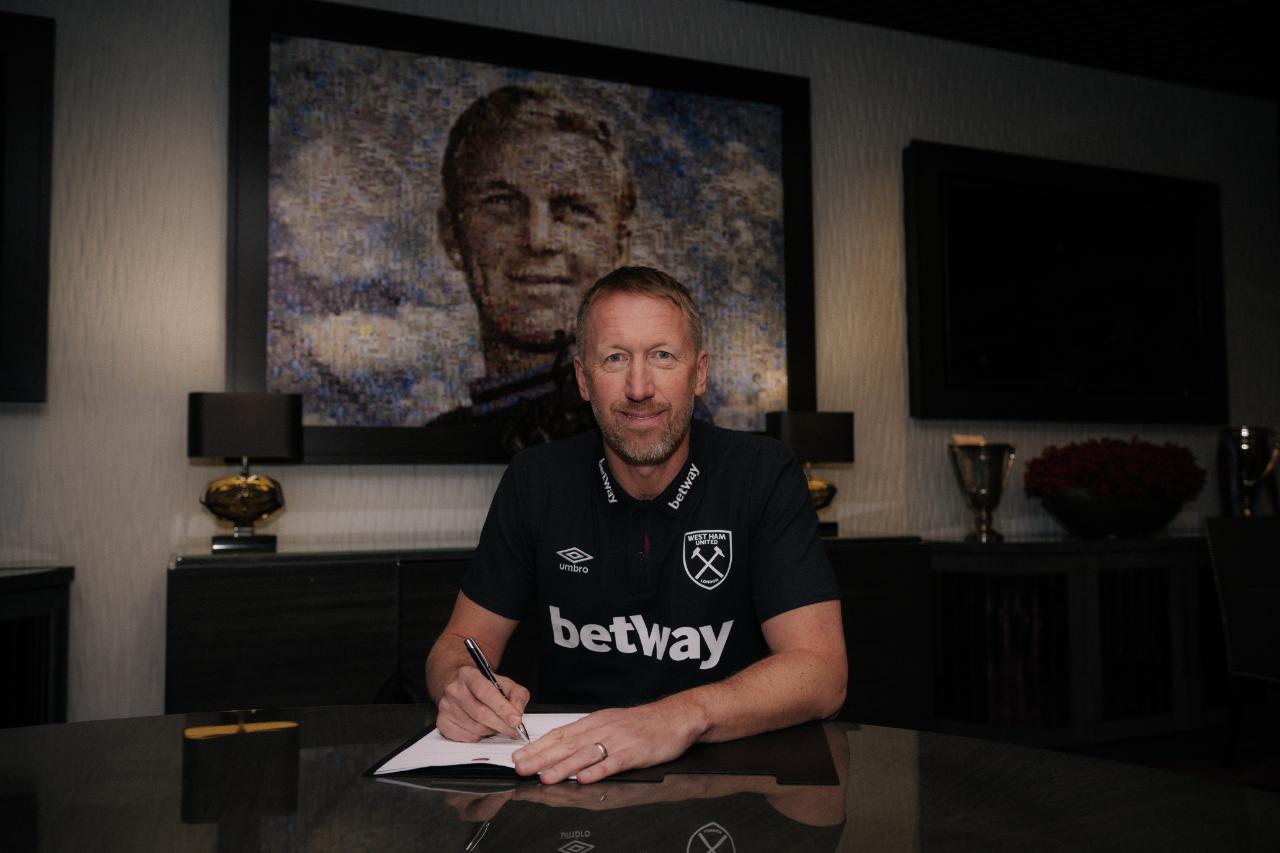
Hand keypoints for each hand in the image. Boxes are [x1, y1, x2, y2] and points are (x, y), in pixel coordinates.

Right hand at [434, 665, 529, 741]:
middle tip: (514, 730)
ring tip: (496, 725)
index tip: (516, 720)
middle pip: (481, 713)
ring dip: (491, 731)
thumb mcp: (504, 683)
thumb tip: (517, 713)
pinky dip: (480, 736)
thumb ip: (517, 695)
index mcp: (469, 674)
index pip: (486, 692)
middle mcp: (454, 689)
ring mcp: (446, 707)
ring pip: (475, 728)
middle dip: (501, 725)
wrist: (458, 684)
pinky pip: (467, 737)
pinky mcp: (442, 722)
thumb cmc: (483, 685)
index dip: (503, 708)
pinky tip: (482, 727)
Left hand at [512, 702, 701, 783]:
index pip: (560, 733)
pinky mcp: (635, 752)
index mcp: (595, 722)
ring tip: (545, 777)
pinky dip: (598, 771)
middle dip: (541, 757)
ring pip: (586, 754)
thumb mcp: (611, 723)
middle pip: (567, 744)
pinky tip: (585, 778)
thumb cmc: (642, 723)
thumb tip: (561, 749)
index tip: (519, 755)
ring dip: (564, 767)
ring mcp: (619, 740)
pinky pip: (613, 762)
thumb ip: (588, 735)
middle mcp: (603, 729)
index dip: (538, 746)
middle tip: (521, 767)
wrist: (676, 716)